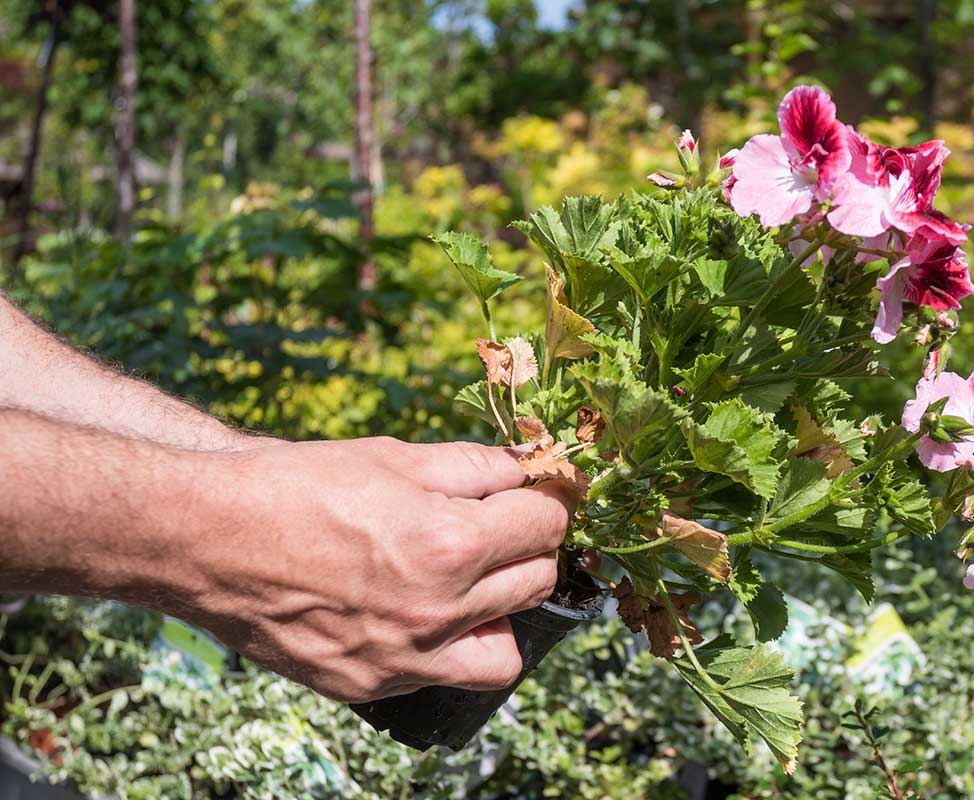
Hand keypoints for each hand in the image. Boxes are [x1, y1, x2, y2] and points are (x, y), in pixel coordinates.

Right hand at [179, 438, 573, 702]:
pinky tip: (419, 611)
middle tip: (503, 527)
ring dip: (504, 611)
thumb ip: (473, 466)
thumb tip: (525, 470)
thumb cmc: (295, 486)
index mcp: (449, 545)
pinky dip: (448, 646)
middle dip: (530, 548)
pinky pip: (443, 675)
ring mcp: (403, 659)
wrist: (205, 538)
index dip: (550, 501)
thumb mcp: (393, 455)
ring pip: (506, 651)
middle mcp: (436, 613)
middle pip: (536, 584)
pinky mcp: (370, 686)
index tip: (542, 493)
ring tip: (472, 582)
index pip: (545, 526)